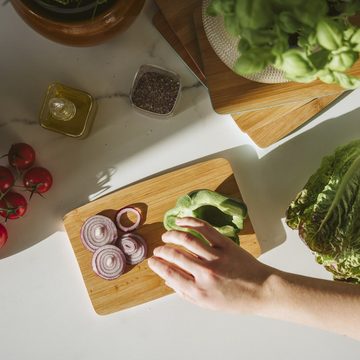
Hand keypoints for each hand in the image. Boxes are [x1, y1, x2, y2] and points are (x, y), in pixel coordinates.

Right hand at [148, 217, 272, 313]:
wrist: (262, 290)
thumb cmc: (236, 300)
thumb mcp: (208, 304)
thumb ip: (186, 293)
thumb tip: (168, 281)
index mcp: (199, 291)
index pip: (170, 274)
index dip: (157, 266)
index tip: (152, 260)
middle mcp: (205, 273)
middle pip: (175, 256)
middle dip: (161, 250)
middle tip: (158, 249)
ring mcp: (215, 257)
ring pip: (186, 240)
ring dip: (172, 235)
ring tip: (166, 235)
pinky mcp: (226, 244)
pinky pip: (204, 229)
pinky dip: (190, 222)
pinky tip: (181, 221)